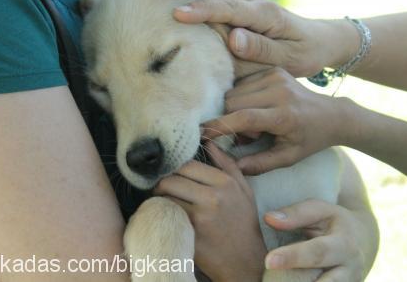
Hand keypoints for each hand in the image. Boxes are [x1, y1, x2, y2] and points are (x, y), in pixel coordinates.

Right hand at [154, 0, 358, 76]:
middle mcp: (254, 3)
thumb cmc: (305, 54)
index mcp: (265, 15)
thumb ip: (262, 50)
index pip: (229, 10)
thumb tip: (234, 39)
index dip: (203, 11)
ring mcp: (248, 1)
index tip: (178, 14)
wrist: (321, 41)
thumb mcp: (289, 58)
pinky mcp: (244, 6)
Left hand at [154, 143, 266, 281]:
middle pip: (171, 179)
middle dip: (162, 183)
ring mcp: (200, 216)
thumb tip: (209, 143)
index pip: (187, 165)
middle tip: (161, 190)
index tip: (172, 175)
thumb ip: (227, 165)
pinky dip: (162, 214)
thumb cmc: (243, 223)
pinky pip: (166, 215)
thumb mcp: (244, 191)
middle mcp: (213, 197)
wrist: (246, 261)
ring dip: (160, 199)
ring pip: (165, 197)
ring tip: (163, 202)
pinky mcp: (190, 233)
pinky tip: (166, 216)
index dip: (175, 169)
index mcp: (225, 183)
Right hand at [203, 67, 350, 173]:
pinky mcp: (273, 70)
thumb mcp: (288, 158)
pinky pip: (242, 83)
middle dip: (229, 119)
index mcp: (284, 115)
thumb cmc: (309, 140)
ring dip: (235, 108)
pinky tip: (257, 108)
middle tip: (247, 135)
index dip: (220, 126)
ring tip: (255, 122)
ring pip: (234, 91)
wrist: (332, 114)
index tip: (203, 134)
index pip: (244, 118)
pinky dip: (242, 97)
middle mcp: (279, 91)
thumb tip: (233, 167)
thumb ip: (260, 164)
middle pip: (233, 102)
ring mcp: (276, 77)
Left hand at [264, 199, 375, 281]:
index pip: (317, 252)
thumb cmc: (333, 222)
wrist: (363, 239)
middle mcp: (351, 270)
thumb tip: (269, 219)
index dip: (293, 257)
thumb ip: (296, 214)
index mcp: (344, 244)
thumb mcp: (320, 211)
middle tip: (271, 272)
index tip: (269, 260)